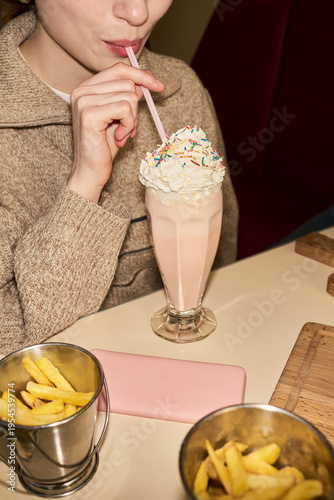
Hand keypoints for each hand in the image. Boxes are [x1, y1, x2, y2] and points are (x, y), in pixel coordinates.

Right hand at [67, 62, 164, 202]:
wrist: (91, 170)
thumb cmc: (105, 146)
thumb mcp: (120, 117)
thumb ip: (127, 97)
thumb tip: (144, 81)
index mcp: (86, 87)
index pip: (119, 69)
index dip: (141, 75)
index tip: (158, 86)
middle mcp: (82, 90)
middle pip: (127, 83)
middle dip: (135, 109)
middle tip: (127, 129)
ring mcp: (84, 101)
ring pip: (129, 97)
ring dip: (131, 120)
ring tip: (121, 135)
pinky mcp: (89, 114)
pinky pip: (125, 109)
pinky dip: (128, 125)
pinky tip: (118, 138)